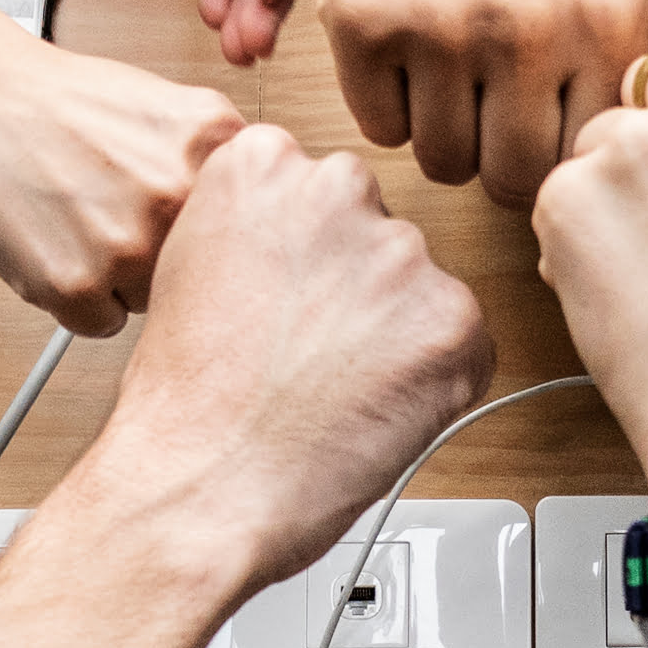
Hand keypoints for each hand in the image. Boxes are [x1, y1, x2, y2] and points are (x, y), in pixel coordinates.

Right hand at [0, 23, 242, 335]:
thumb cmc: (59, 98)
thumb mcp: (168, 107)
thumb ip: (219, 165)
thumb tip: (264, 227)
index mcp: (216, 144)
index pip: (250, 228)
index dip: (213, 232)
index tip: (187, 225)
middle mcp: (180, 194)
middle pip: (205, 271)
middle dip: (167, 255)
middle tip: (115, 213)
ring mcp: (128, 245)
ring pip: (154, 303)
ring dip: (121, 279)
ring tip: (78, 219)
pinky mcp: (75, 286)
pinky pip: (102, 324)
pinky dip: (77, 299)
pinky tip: (54, 244)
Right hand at [65, 123, 498, 591]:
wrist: (202, 485)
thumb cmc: (185, 401)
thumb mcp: (191, 266)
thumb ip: (259, 228)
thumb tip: (309, 242)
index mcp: (262, 162)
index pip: (318, 189)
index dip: (304, 257)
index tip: (284, 297)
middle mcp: (337, 188)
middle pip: (375, 231)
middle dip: (356, 288)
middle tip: (309, 353)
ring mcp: (401, 253)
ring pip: (419, 290)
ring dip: (395, 336)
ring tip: (331, 392)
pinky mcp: (453, 319)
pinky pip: (462, 346)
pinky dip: (432, 384)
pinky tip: (369, 413)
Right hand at [317, 0, 647, 202]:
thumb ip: (636, 73)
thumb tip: (635, 166)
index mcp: (604, 25)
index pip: (584, 163)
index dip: (563, 160)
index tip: (548, 136)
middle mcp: (525, 31)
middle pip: (510, 180)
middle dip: (503, 159)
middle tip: (497, 116)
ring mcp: (437, 27)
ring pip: (441, 162)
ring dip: (447, 134)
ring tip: (456, 78)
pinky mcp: (363, 19)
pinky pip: (379, 127)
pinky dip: (392, 105)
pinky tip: (411, 54)